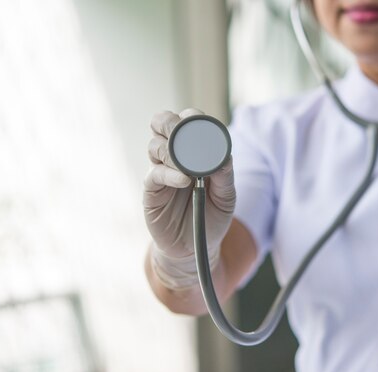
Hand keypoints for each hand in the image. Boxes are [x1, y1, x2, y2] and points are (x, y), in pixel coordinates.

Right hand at [144, 108, 235, 288]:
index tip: (200, 123)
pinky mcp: (151, 191)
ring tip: (189, 169)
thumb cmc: (211, 218)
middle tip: (183, 133)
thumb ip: (225, 176)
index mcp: (193, 151)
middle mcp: (174, 156)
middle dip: (171, 123)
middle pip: (162, 124)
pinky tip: (184, 180)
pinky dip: (169, 174)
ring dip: (171, 150)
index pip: (187, 122)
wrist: (195, 248)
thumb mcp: (226, 198)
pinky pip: (154, 174)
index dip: (191, 117)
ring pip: (154, 145)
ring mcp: (160, 172)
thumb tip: (223, 157)